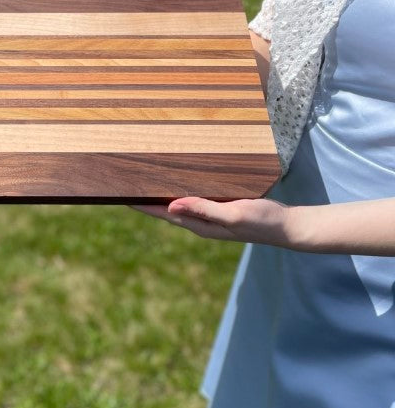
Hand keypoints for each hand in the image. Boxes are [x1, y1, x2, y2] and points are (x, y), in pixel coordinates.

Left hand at [128, 196, 301, 248]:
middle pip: (166, 208)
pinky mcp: (220, 208)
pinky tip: (178, 181)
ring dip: (161, 194)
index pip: (162, 213)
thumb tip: (172, 206)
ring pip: (179, 203)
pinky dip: (181, 190)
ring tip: (144, 180)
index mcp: (200, 225)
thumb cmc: (262, 221)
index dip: (142, 205)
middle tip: (126, 184)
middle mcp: (201, 222)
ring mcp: (210, 216)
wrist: (287, 227)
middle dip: (146, 199)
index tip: (121, 196)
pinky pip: (194, 198)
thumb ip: (204, 210)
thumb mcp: (233, 214)